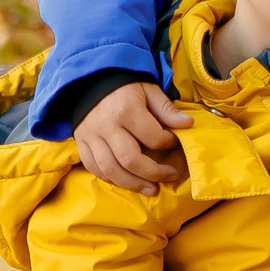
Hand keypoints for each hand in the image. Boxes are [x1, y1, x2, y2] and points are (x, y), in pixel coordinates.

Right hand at [74, 81, 190, 195]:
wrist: (89, 81)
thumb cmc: (125, 86)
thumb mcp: (148, 90)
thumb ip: (167, 109)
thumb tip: (188, 125)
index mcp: (126, 110)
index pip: (152, 137)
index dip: (168, 142)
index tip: (174, 141)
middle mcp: (107, 126)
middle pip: (130, 160)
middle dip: (153, 173)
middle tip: (170, 176)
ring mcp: (91, 137)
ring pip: (110, 170)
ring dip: (133, 184)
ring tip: (152, 189)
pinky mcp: (81, 144)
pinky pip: (94, 168)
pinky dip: (111, 179)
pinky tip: (128, 182)